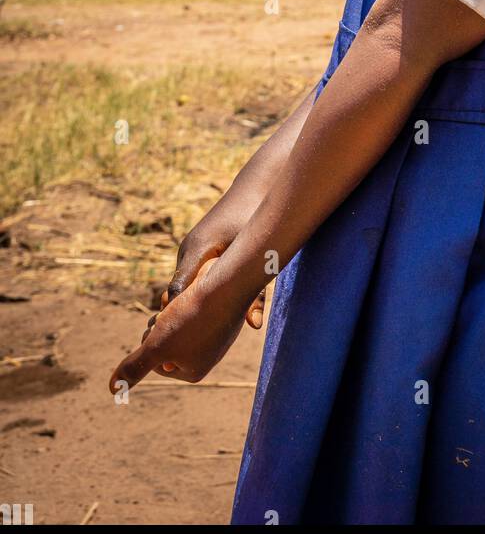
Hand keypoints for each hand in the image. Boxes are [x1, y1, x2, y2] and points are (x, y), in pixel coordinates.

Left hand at [108, 257, 245, 393]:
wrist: (227, 285)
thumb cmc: (191, 317)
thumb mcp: (155, 345)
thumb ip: (134, 368)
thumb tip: (114, 389)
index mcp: (193, 371)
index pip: (155, 362)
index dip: (152, 341)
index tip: (165, 328)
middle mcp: (207, 357)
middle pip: (165, 343)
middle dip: (161, 326)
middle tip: (174, 314)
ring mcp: (215, 336)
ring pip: (177, 324)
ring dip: (171, 311)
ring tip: (185, 303)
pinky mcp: (220, 316)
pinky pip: (193, 310)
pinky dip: (189, 300)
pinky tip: (199, 294)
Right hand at [162, 195, 266, 328]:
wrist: (257, 186)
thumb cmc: (258, 219)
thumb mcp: (259, 255)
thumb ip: (256, 292)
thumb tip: (254, 326)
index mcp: (199, 250)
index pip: (178, 292)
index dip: (177, 317)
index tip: (179, 341)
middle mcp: (188, 249)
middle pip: (176, 293)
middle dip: (179, 318)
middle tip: (179, 347)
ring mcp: (190, 248)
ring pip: (182, 285)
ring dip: (185, 306)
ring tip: (186, 336)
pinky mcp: (196, 248)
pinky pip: (189, 276)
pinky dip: (193, 293)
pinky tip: (199, 312)